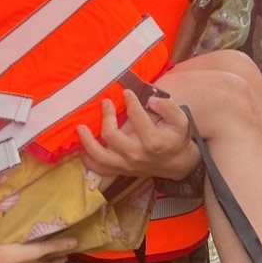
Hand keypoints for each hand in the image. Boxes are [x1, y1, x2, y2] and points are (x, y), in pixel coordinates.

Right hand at [0, 236, 76, 262]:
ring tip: (30, 249)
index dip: (59, 262)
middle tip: (51, 251)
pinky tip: (10, 250)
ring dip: (29, 260)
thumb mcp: (35, 251)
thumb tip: (75, 243)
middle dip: (45, 261)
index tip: (66, 256)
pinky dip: (14, 258)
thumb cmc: (11, 258)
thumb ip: (53, 246)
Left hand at [77, 90, 199, 179]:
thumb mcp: (181, 120)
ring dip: (87, 142)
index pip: (137, 117)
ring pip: (100, 156)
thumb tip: (150, 100)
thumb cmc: (177, 138)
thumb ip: (168, 107)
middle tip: (105, 102)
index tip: (126, 92)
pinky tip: (81, 150)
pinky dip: (88, 161)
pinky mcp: (121, 170)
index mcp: (153, 141)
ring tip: (80, 128)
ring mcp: (127, 165)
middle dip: (106, 116)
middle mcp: (137, 155)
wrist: (177, 163)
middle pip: (112, 136)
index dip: (131, 101)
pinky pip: (100, 170)